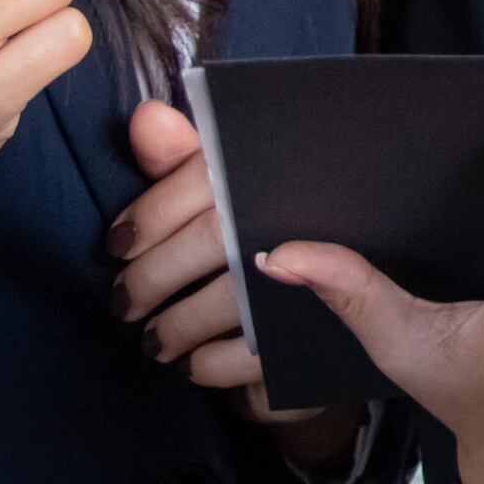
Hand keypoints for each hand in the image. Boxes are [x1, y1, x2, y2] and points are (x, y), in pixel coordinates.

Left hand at [108, 100, 351, 445]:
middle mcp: (304, 223)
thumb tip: (145, 120)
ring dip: (179, 327)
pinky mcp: (320, 347)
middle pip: (216, 241)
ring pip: (233, 305)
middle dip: (155, 277)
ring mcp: (318, 291)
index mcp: (280, 180)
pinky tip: (196, 362)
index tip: (119, 242)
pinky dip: (214, 364)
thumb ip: (187, 159)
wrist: (364, 310)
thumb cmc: (281, 244)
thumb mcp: (237, 194)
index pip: (209, 180)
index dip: (155, 212)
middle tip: (124, 301)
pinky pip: (257, 360)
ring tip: (156, 339)